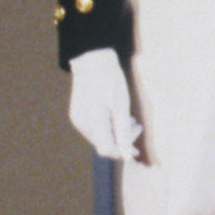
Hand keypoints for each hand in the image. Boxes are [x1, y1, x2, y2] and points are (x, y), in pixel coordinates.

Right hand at [66, 48, 140, 164]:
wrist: (92, 62)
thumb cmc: (110, 81)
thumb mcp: (122, 105)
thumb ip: (123, 130)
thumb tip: (127, 152)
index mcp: (93, 121)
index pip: (106, 149)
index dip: (121, 152)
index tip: (135, 150)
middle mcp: (82, 123)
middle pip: (103, 143)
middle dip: (121, 139)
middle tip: (136, 125)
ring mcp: (78, 119)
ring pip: (99, 136)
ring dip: (115, 132)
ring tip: (128, 118)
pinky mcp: (77, 115)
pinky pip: (94, 128)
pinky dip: (107, 126)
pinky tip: (116, 115)